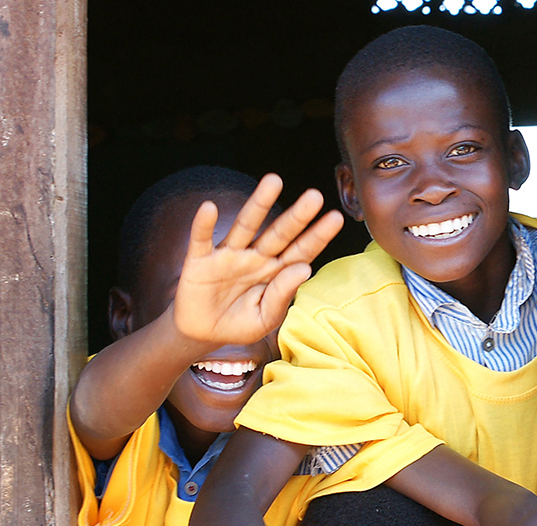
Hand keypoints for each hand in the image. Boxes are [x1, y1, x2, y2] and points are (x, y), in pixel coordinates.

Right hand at [168, 173, 344, 346]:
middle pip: (279, 233)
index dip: (317, 236)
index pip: (301, 251)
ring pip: (246, 225)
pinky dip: (203, 224)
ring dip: (259, 204)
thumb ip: (282, 295)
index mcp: (275, 272)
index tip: (336, 218)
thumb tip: (305, 268)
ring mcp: (229, 255)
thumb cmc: (239, 323)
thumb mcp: (265, 318)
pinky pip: (202, 239)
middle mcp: (255, 257)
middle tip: (314, 196)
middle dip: (296, 216)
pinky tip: (209, 208)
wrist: (202, 333)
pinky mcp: (200, 260)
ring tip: (274, 181)